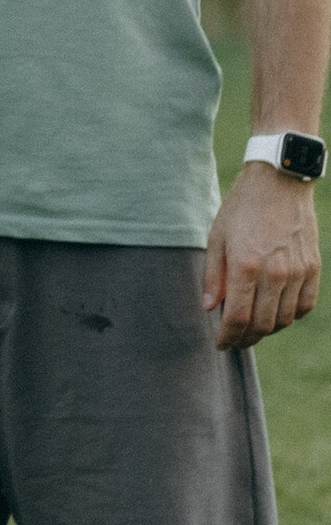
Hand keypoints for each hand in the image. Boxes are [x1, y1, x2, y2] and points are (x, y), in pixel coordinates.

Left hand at [203, 162, 320, 349]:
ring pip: (285, 319)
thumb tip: (210, 309)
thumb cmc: (242, 207)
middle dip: (246, 339)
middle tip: (235, 341)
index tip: (220, 344)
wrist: (279, 180)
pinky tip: (277, 314)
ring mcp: (298, 271)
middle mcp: (274, 272)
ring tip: (253, 329)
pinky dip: (291, 316)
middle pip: (262, 325)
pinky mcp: (313, 267)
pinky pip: (305, 305)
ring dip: (268, 330)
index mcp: (245, 265)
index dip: (228, 337)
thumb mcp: (217, 237)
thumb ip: (213, 276)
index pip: (238, 318)